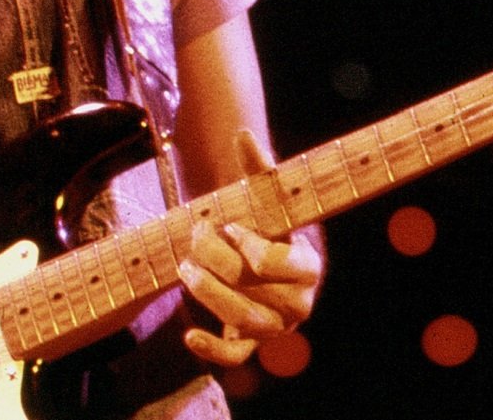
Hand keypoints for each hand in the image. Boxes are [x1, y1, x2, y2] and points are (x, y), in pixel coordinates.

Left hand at [177, 130, 323, 366]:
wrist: (266, 261)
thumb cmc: (270, 225)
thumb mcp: (267, 198)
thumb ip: (259, 169)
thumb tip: (242, 135)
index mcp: (309, 266)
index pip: (280, 263)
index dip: (249, 246)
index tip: (229, 227)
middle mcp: (299, 302)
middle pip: (252, 288)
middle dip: (216, 261)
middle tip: (194, 236)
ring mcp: (277, 327)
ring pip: (242, 319)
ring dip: (207, 294)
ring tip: (183, 269)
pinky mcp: (254, 345)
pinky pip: (235, 357)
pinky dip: (211, 350)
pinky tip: (189, 334)